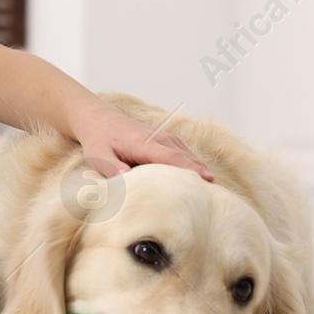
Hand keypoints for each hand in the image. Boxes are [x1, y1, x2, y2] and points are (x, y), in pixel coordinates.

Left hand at [74, 105, 212, 181]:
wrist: (99, 119)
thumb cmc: (99, 140)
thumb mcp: (99, 155)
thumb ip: (112, 168)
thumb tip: (127, 180)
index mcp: (144, 143)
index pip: (172, 157)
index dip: (190, 169)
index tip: (207, 181)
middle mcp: (159, 138)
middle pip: (186, 157)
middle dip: (201, 173)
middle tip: (215, 194)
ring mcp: (165, 138)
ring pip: (188, 155)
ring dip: (200, 170)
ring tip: (212, 191)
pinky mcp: (166, 140)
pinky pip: (185, 154)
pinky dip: (194, 165)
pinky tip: (200, 180)